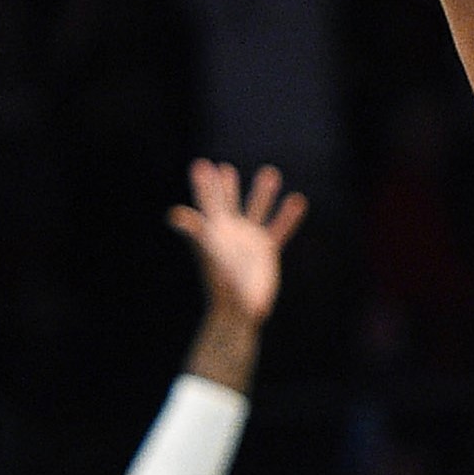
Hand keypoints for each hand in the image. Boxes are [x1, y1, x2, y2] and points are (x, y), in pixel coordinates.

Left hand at [170, 160, 307, 321]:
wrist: (240, 309)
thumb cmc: (222, 284)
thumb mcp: (209, 253)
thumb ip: (196, 231)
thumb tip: (176, 214)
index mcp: (214, 232)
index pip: (208, 203)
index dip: (204, 184)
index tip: (201, 165)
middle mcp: (230, 233)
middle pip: (227, 203)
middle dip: (225, 186)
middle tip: (222, 168)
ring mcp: (249, 241)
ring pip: (257, 211)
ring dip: (263, 193)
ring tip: (270, 172)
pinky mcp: (266, 251)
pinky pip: (279, 228)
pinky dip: (288, 216)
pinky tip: (298, 200)